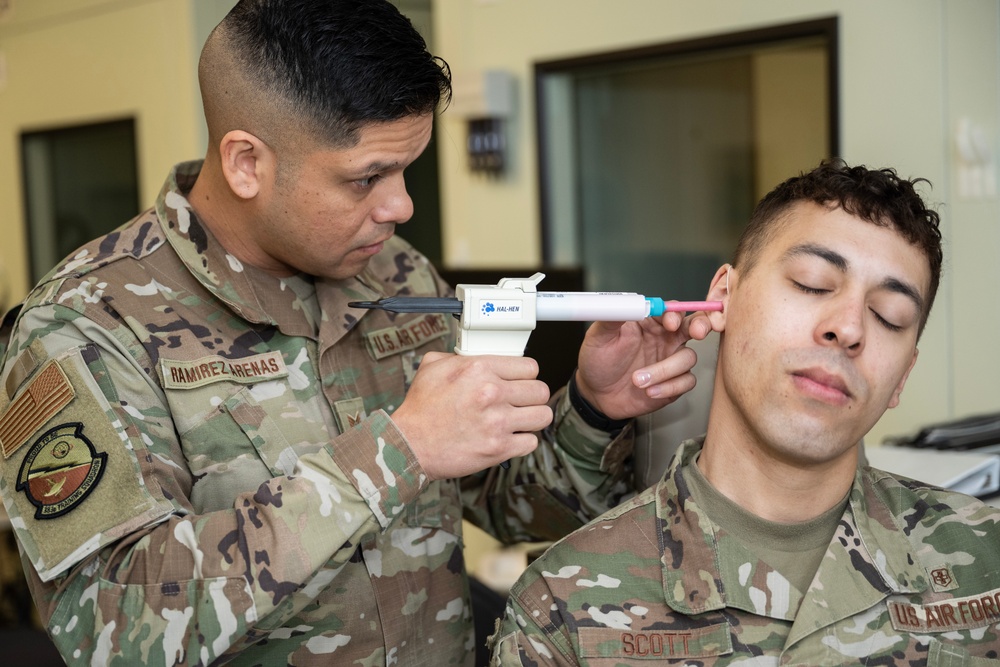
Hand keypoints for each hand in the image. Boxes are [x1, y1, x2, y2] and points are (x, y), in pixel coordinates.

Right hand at [392, 352, 552, 479]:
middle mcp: (492, 392)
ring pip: (542, 415)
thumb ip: (458, 355)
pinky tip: (510, 438)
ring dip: (532, 418)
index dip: (525, 375)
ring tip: (520, 420)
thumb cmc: (420, 409)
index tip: (520, 382)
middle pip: (540, 390)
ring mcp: (498, 422)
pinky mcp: (499, 448)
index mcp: (479, 369)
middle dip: (532, 396)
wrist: (409, 445)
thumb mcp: (432, 367)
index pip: (529, 366)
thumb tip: (474, 354)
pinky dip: (522, 441)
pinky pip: (531, 442)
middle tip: (521, 402)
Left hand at [575, 309, 717, 419]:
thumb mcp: (597, 336)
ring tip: (638, 380)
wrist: (595, 394)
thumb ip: (611, 317)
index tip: (670, 323)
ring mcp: (670, 360)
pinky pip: (686, 381)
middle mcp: (664, 338)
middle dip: (701, 325)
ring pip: (688, 357)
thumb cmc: (597, 361)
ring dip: (665, 370)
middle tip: (698, 332)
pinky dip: (670, 387)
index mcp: (648, 322)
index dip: (675, 314)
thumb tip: (624, 303)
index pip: (671, 310)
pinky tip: (649, 392)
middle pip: (694, 325)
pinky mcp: (673, 383)